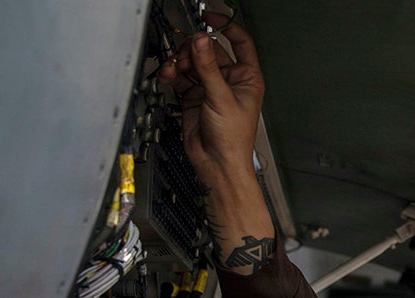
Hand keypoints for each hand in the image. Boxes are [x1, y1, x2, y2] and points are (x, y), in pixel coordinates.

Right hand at [157, 12, 264, 186]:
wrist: (217, 164)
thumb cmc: (233, 139)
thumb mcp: (221, 97)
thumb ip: (208, 67)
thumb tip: (201, 40)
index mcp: (247, 77)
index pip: (239, 42)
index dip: (226, 26)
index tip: (209, 17)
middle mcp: (229, 81)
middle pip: (209, 51)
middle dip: (195, 50)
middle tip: (186, 53)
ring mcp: (210, 88)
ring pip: (193, 63)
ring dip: (181, 62)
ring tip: (174, 67)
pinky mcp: (193, 97)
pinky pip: (181, 78)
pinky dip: (173, 74)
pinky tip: (168, 74)